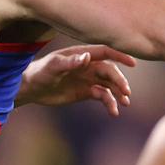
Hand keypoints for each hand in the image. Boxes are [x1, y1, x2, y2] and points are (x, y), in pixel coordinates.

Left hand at [15, 45, 134, 114]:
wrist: (31, 88)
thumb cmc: (40, 73)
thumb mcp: (53, 67)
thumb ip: (70, 62)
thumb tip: (87, 58)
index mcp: (83, 55)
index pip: (106, 52)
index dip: (120, 56)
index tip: (133, 63)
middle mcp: (89, 65)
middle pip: (110, 71)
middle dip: (120, 81)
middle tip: (126, 92)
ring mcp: (89, 79)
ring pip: (110, 85)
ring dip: (119, 93)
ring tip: (124, 103)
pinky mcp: (86, 92)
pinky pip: (103, 96)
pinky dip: (110, 103)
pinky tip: (114, 112)